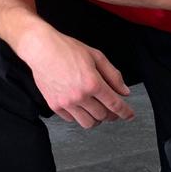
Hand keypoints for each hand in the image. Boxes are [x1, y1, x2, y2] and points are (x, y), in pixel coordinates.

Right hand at [18, 26, 134, 128]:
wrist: (40, 48)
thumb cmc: (66, 49)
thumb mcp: (95, 56)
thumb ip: (113, 75)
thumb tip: (124, 92)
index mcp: (92, 83)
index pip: (115, 104)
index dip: (125, 112)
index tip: (129, 115)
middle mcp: (80, 96)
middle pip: (103, 116)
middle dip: (111, 113)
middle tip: (110, 107)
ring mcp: (66, 102)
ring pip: (88, 123)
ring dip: (96, 118)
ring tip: (95, 109)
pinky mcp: (54, 105)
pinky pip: (72, 120)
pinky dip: (79, 115)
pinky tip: (79, 105)